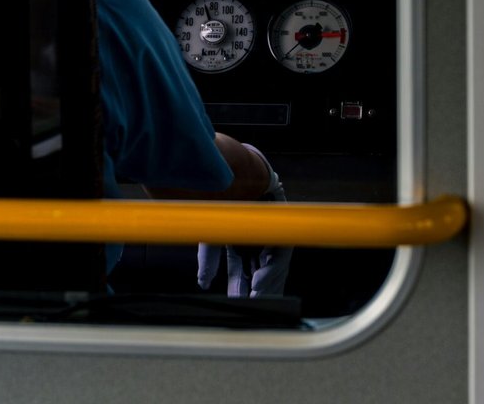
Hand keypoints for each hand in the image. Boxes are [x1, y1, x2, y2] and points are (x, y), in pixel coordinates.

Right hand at [197, 147, 291, 297]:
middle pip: (260, 274)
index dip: (242, 288)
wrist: (231, 174)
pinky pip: (279, 256)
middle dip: (256, 292)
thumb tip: (203, 284)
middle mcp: (257, 241)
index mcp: (241, 244)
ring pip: (271, 269)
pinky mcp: (280, 229)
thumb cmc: (220, 199)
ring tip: (256, 302)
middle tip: (253, 309)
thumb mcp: (210, 235)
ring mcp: (270, 236)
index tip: (240, 303)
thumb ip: (208, 261)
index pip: (244, 272)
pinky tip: (260, 285)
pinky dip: (270, 272)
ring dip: (264, 287)